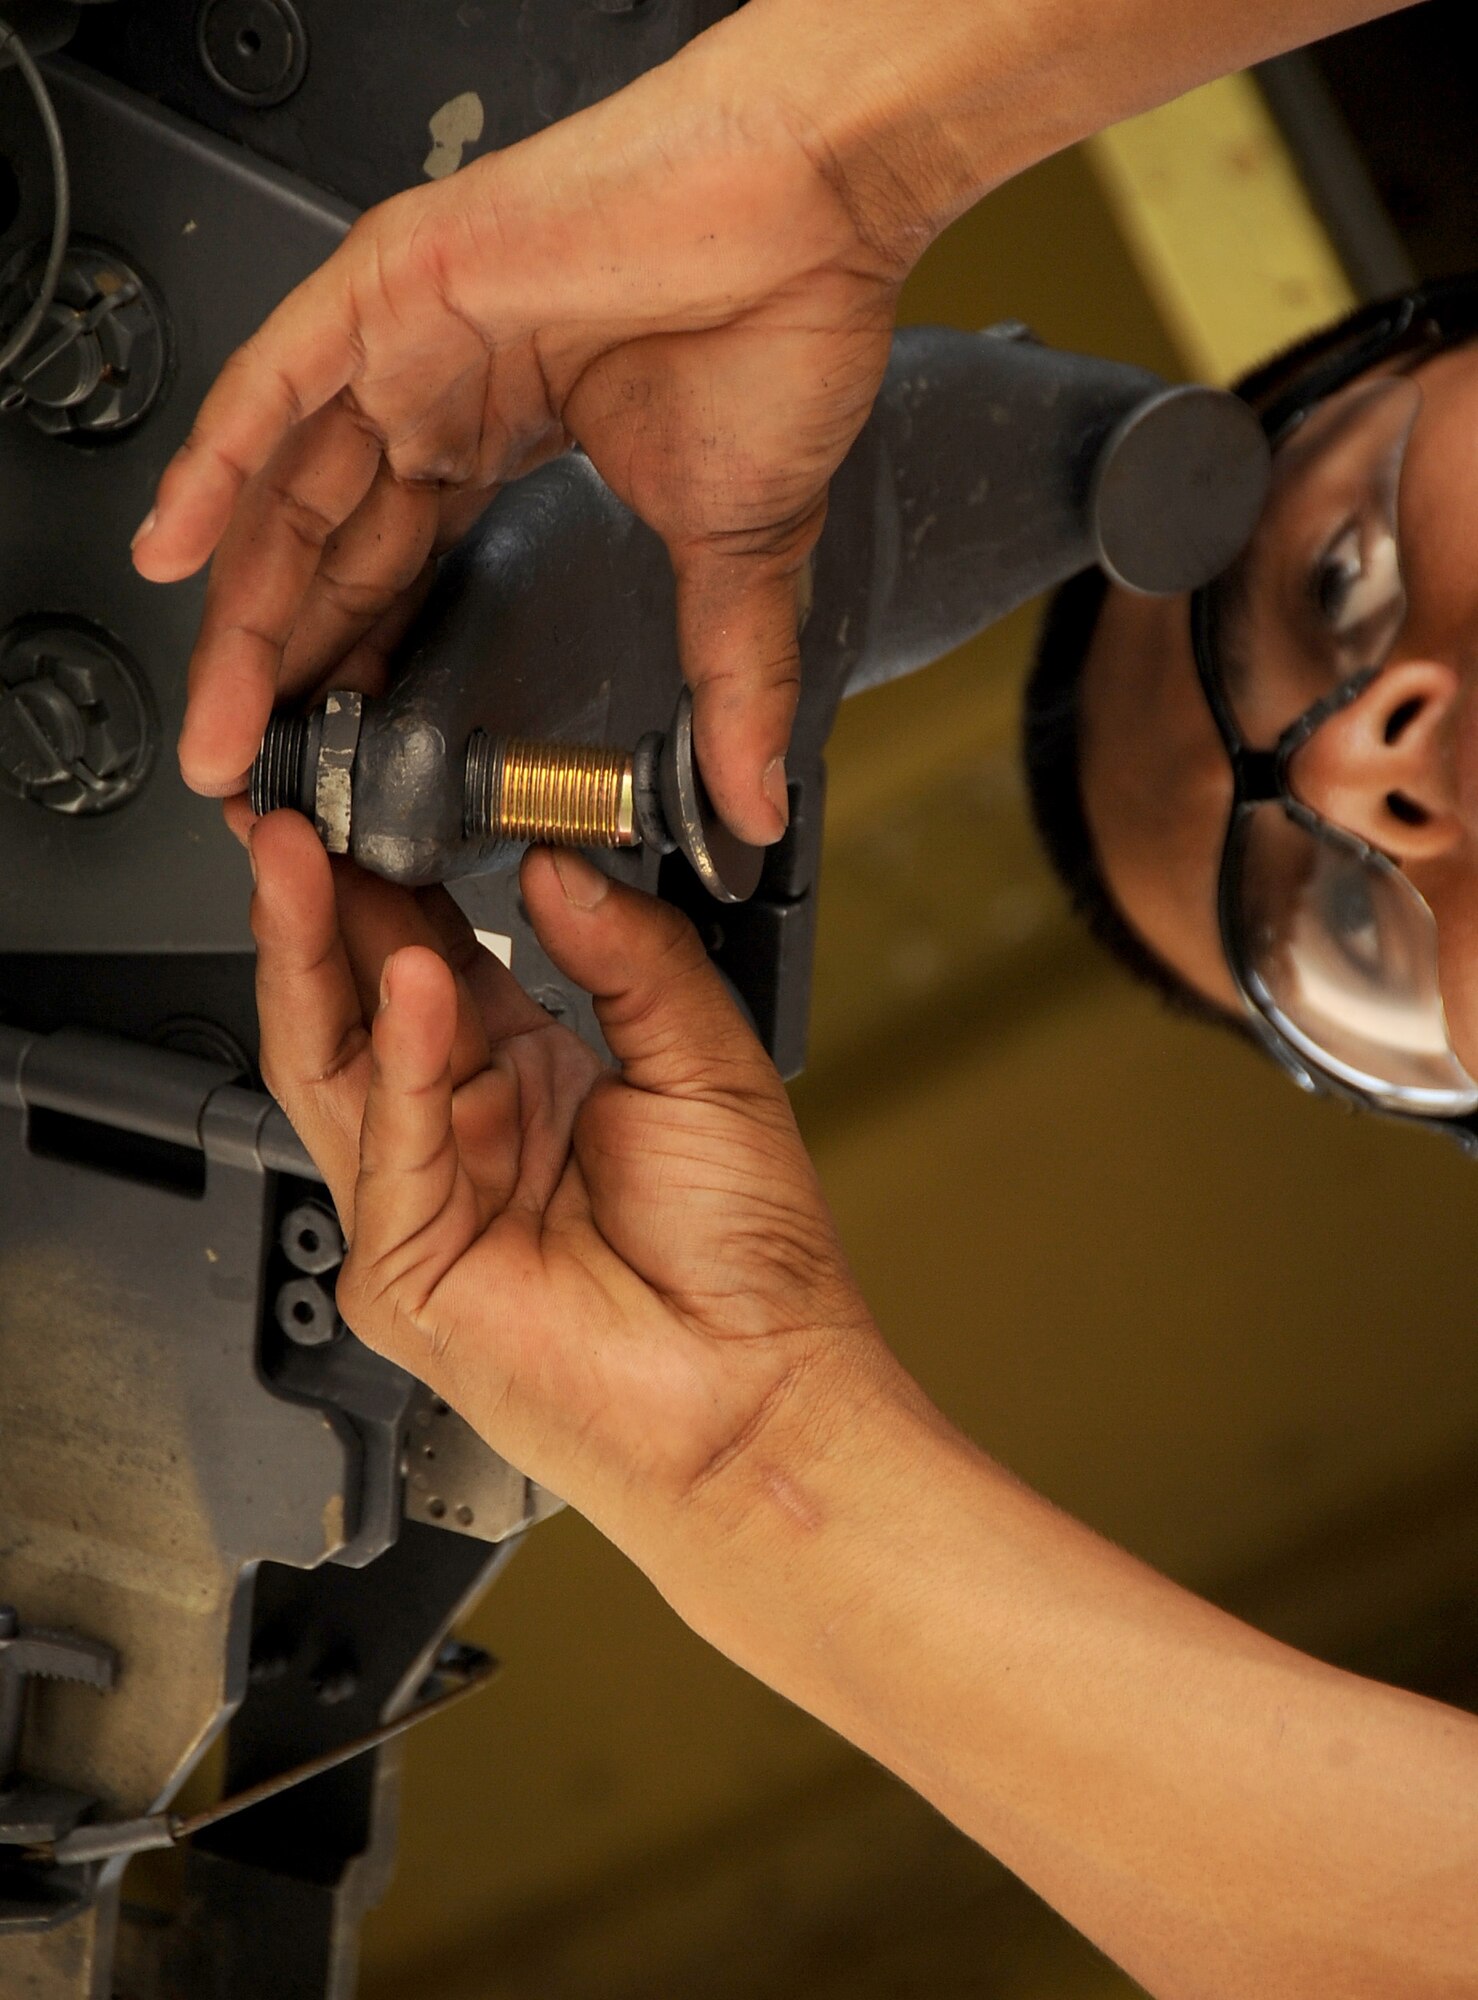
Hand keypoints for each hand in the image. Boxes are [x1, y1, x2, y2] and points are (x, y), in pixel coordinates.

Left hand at [137, 22, 921, 840]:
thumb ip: (730, 680)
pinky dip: (218, 464)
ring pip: (287, 485)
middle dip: (280, 671)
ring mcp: (406, 340)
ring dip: (243, 609)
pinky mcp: (393, 282)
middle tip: (250, 769)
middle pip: (325, 548)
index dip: (354, 672)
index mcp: (501, 446)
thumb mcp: (736, 553)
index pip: (393, 577)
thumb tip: (757, 801)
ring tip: (219, 721)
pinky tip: (177, 551)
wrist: (812, 209)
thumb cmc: (780, 337)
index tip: (332, 765)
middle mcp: (436, 393)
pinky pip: (276, 381)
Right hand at [246, 810, 888, 1565]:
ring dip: (315, 955)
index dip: (394, 883)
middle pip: (359, 1003)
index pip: (430, 960)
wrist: (761, 1396)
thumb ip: (631, 957)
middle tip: (294, 815)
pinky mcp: (407, 1270)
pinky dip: (405, 1062)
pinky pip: (393, 1148)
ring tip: (303, 862)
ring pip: (336, 1063)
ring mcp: (424, 1204)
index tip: (375, 803)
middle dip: (319, 904)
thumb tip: (559, 866)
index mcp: (527, 1080)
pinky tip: (420, 981)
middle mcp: (465, 1134)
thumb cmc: (746, 1259)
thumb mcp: (704, 1062)